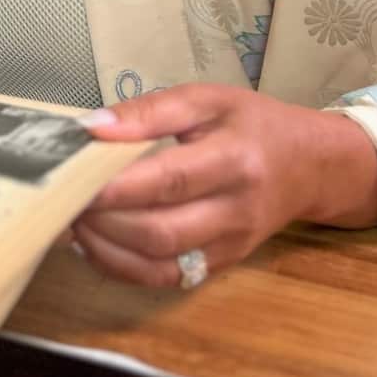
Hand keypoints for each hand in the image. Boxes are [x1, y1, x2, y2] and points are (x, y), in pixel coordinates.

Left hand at [71, 84, 376, 287]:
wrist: (311, 165)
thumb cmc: (252, 124)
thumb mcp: (206, 99)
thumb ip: (148, 112)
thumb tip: (92, 127)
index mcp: (233, 160)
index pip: (169, 180)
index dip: (116, 187)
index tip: (73, 179)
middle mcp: (235, 211)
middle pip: (160, 231)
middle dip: (103, 222)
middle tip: (64, 200)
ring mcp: (230, 246)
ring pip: (160, 264)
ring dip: (107, 249)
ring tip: (73, 222)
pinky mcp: (221, 264)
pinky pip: (166, 277)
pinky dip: (123, 267)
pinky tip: (96, 243)